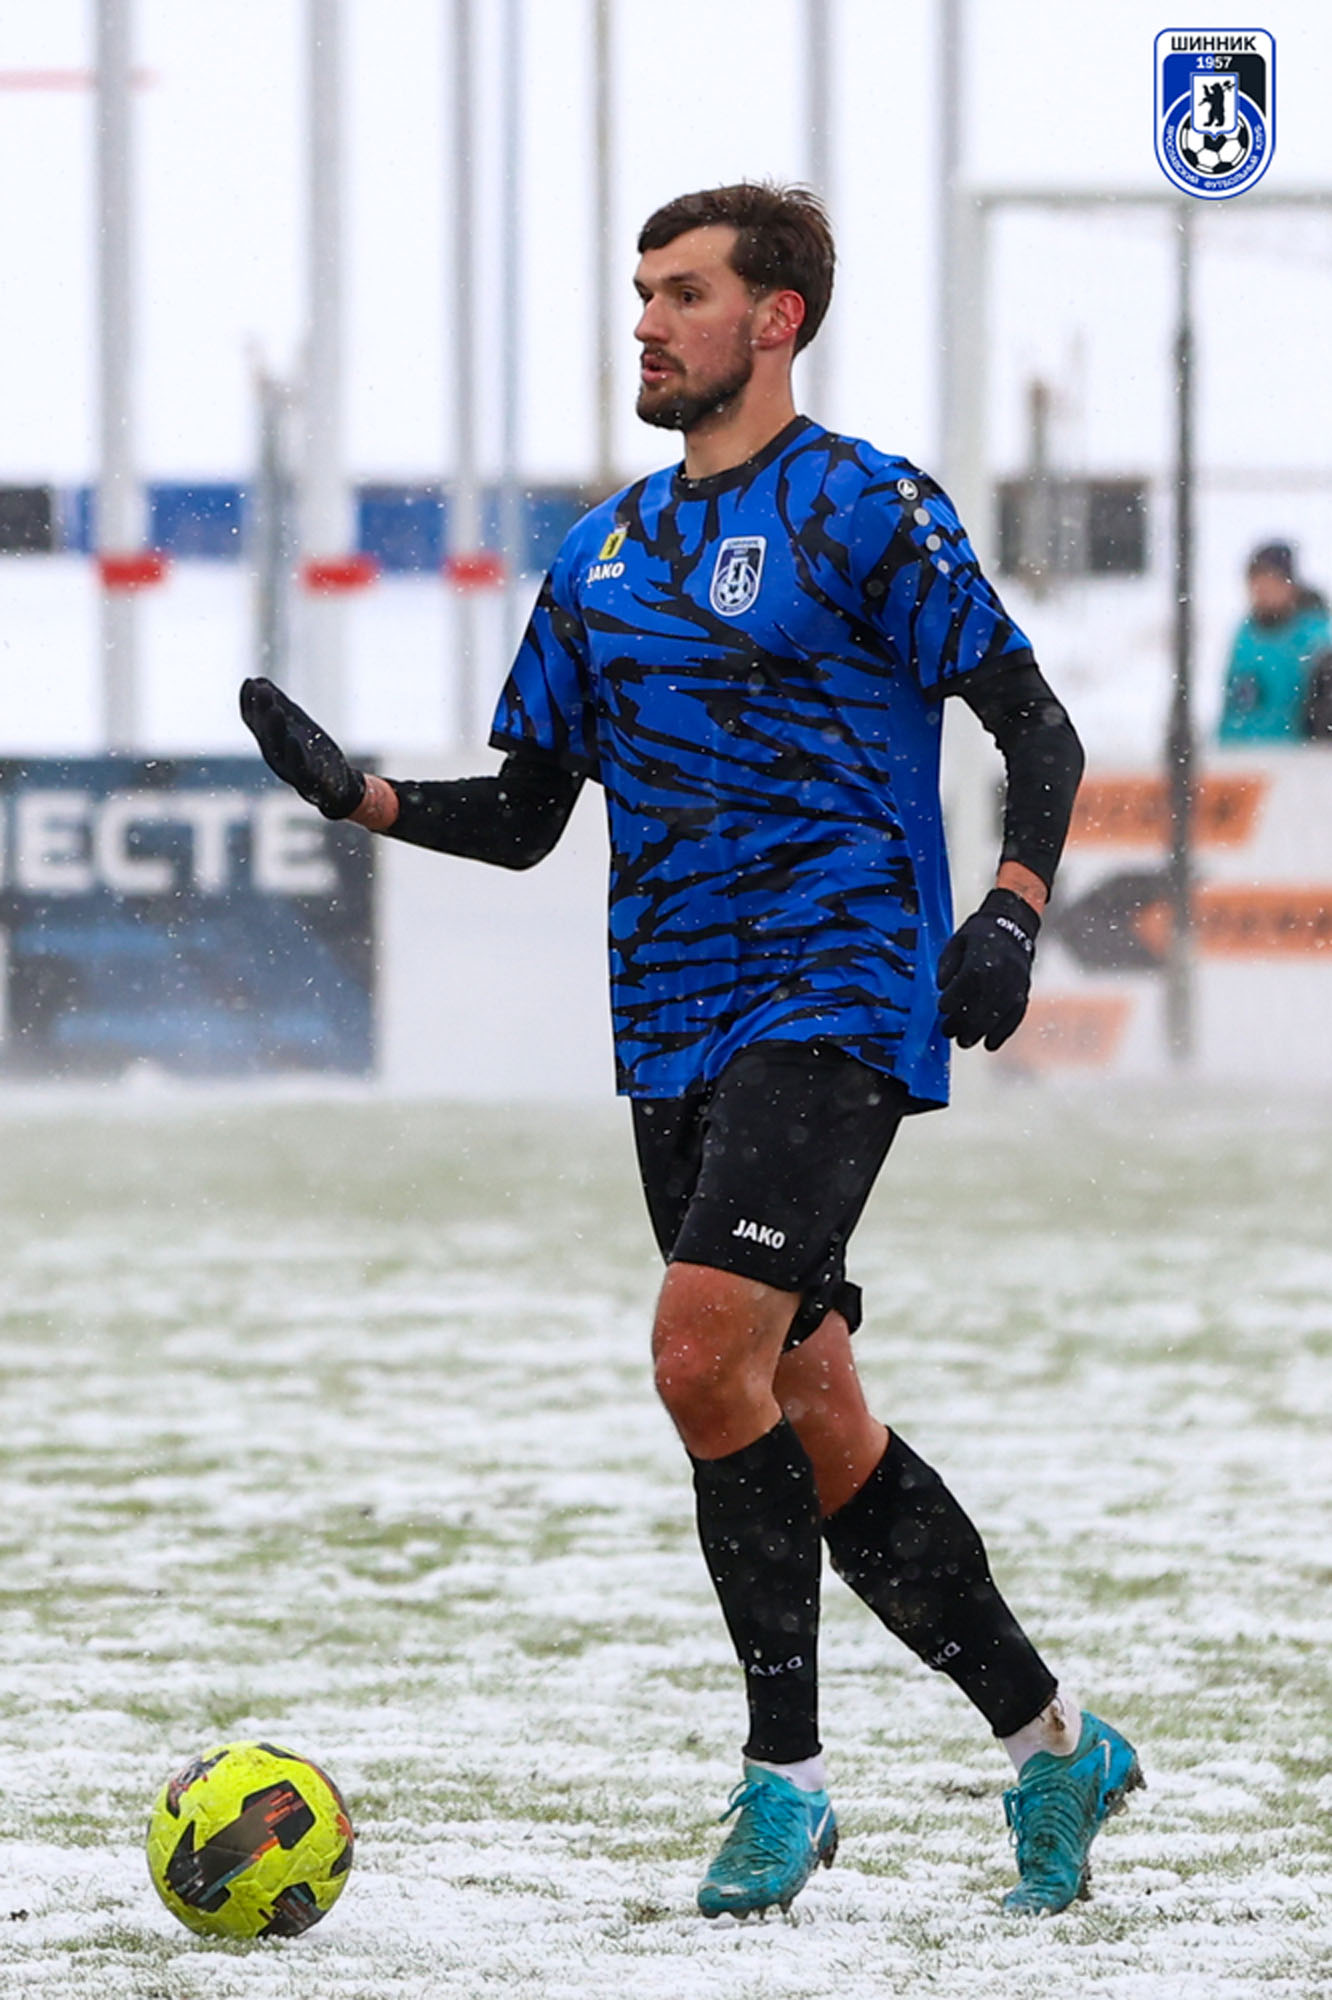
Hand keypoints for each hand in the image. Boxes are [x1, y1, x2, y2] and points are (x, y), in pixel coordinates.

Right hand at [239, 677, 364, 818]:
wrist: (337, 784)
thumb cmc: (311, 751)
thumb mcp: (294, 725)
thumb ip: (278, 705)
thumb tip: (258, 681)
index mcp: (270, 740)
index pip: (255, 721)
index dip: (250, 703)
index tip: (250, 683)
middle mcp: (276, 755)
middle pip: (266, 732)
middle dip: (262, 711)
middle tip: (261, 690)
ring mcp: (291, 768)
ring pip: (279, 749)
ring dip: (275, 729)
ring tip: (275, 710)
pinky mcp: (311, 780)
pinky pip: (301, 768)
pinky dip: (294, 754)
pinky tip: (292, 739)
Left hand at [936, 887, 1039, 1051]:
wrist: (1013, 925)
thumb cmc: (978, 935)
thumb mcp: (956, 944)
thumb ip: (946, 967)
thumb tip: (941, 989)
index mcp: (980, 960)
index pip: (964, 987)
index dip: (950, 1002)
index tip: (941, 1010)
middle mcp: (1000, 975)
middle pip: (979, 1007)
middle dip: (961, 1024)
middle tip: (947, 1032)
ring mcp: (1014, 986)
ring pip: (995, 1017)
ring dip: (977, 1033)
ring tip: (963, 1041)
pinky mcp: (1023, 993)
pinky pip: (1014, 1017)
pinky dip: (1002, 1033)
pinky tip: (989, 1044)